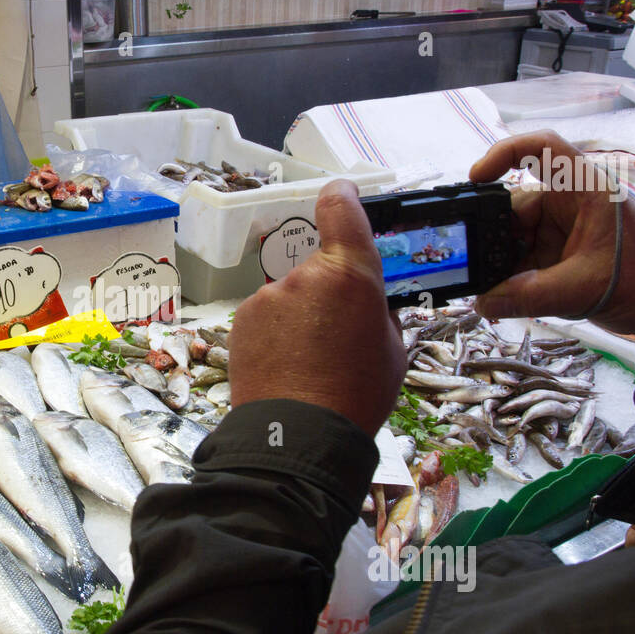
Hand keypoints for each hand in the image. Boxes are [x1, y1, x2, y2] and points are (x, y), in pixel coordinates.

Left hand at [228, 181, 405, 434]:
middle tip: (338, 334)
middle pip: (317, 265)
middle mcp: (304, 275)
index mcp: (350, 274)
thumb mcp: (392, 351)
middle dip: (328, 291)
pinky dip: (275, 333)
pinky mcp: (242, 320)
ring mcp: (268, 297)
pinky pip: (266, 316)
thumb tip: (368, 305)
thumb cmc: (354, 396)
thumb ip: (379, 314)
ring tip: (310, 361)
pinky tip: (286, 367)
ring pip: (291, 294)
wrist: (297, 438)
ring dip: (300, 316)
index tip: (343, 195)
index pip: (341, 207)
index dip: (343, 196)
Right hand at [469, 131, 634, 383]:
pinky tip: (499, 297)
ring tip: (487, 290)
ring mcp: (563, 230)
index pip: (542, 149)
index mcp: (587, 189)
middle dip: (492, 235)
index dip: (504, 153)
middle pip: (515, 205)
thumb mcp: (585, 288)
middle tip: (470, 265)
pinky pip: (522, 260)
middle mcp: (571, 203)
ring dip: (500, 263)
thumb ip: (530, 296)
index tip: (475, 179)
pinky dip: (509, 277)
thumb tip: (482, 302)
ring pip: (514, 237)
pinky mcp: (558, 256)